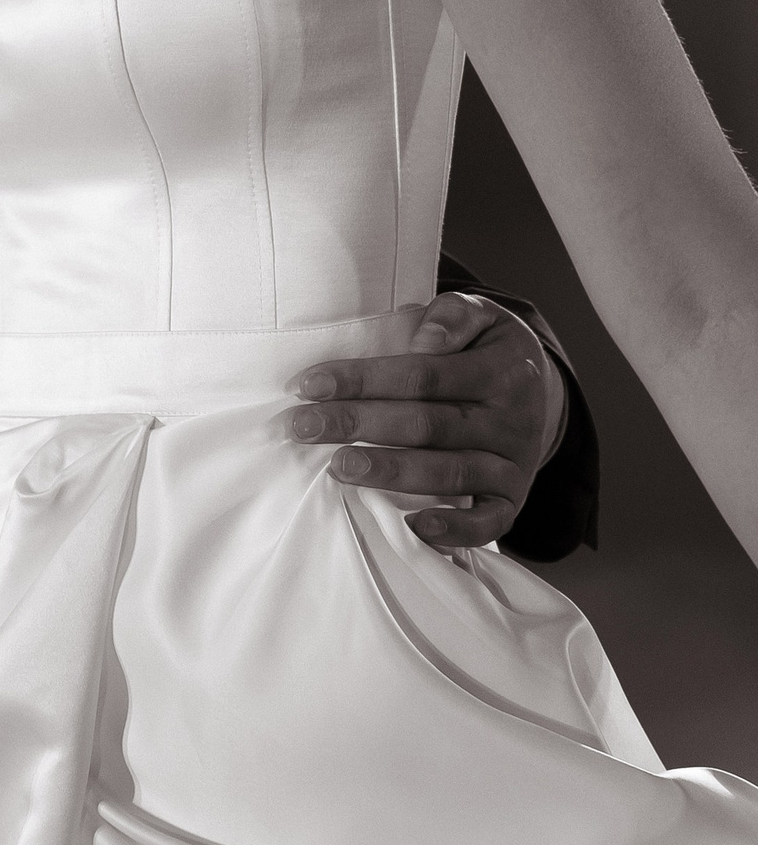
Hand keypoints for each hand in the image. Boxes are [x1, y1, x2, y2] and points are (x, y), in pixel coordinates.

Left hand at [288, 290, 564, 551]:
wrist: (540, 388)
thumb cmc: (485, 348)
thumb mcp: (481, 315)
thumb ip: (453, 315)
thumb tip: (425, 340)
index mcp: (504, 368)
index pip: (423, 374)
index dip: (364, 379)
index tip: (308, 385)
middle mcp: (513, 419)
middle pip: (427, 424)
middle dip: (359, 425)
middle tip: (303, 428)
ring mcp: (514, 463)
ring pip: (450, 473)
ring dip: (391, 472)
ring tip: (338, 467)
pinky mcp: (512, 499)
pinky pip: (488, 522)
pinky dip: (454, 529)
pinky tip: (412, 525)